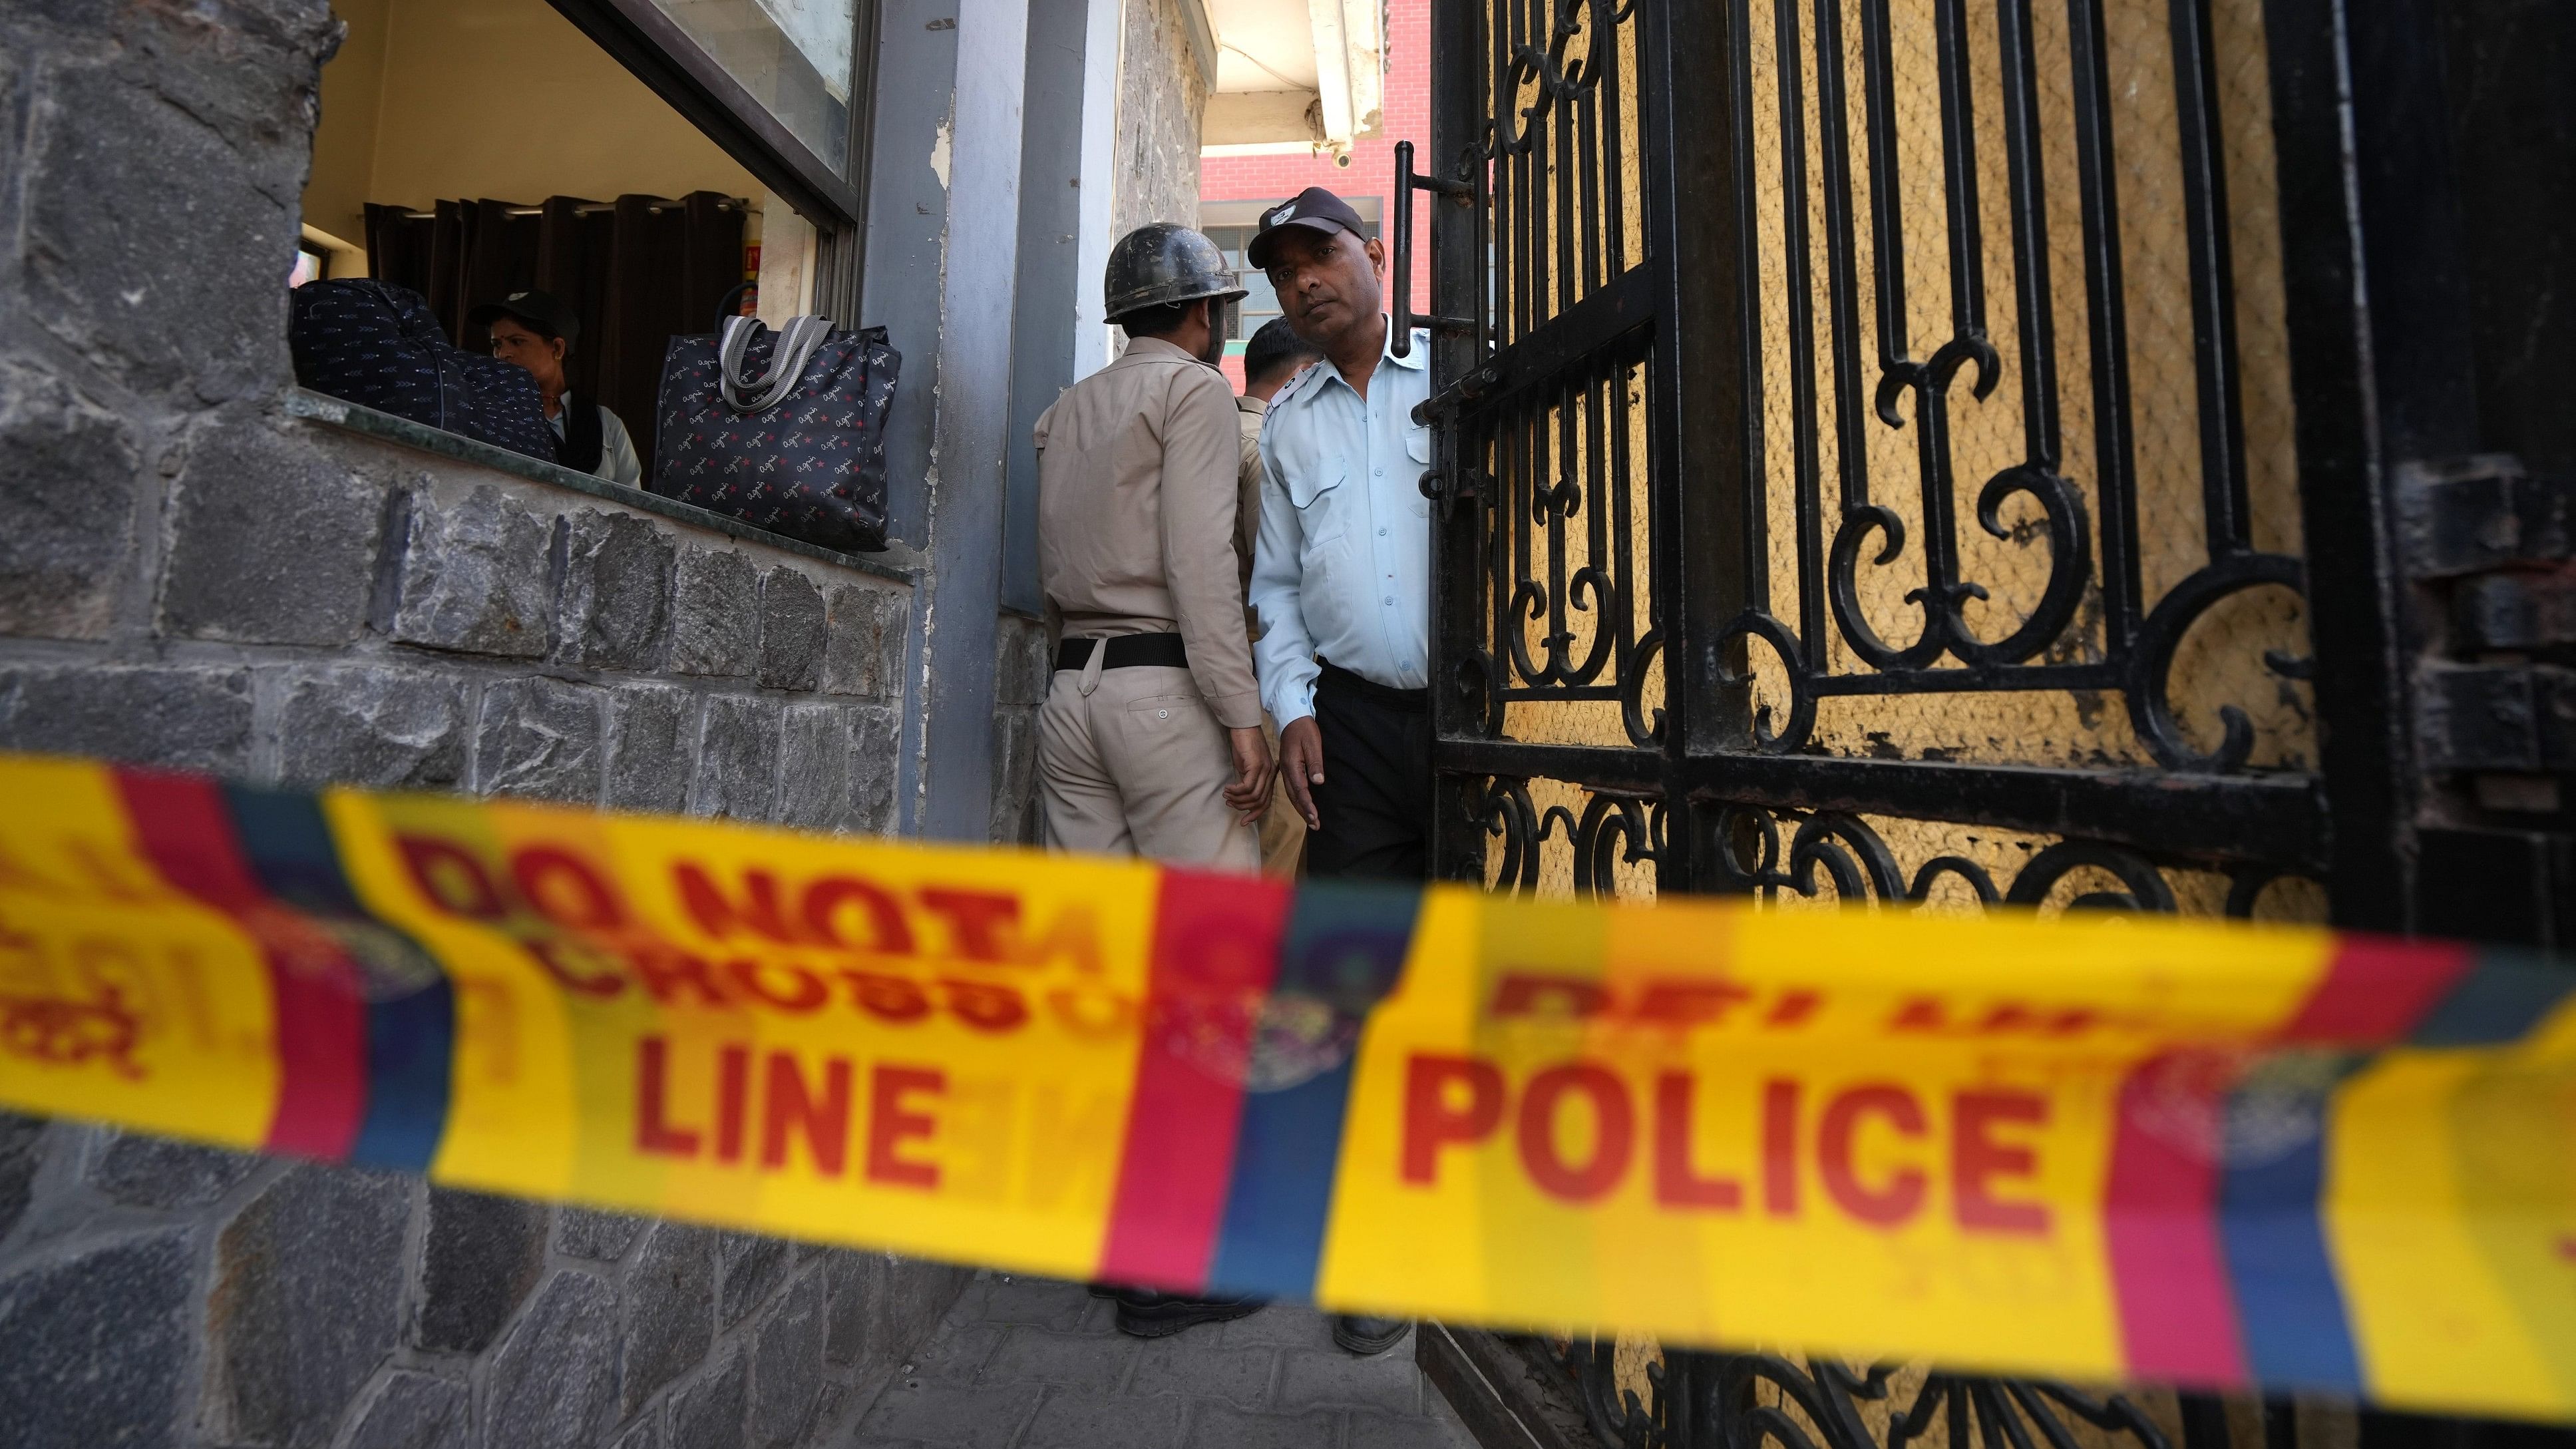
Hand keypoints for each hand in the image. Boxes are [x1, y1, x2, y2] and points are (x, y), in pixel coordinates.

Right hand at [1223, 726, 1273, 823]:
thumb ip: (1248, 781)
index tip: (1243, 821)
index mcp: (1270, 776)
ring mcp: (1265, 770)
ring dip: (1238, 799)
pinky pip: (1247, 786)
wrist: (1243, 727)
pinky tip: (1228, 788)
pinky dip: (1236, 791)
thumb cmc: (1243, 745)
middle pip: (1260, 801)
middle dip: (1243, 807)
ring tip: (1226, 795)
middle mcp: (1270, 774)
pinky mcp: (1256, 765)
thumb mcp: (1247, 767)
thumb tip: (1242, 797)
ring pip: (1253, 796)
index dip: (1255, 814)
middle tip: (1229, 803)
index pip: (1266, 802)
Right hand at [1278, 716, 1323, 830]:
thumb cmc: (1304, 728)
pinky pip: (1291, 787)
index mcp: (1292, 765)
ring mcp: (1286, 769)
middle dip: (1304, 812)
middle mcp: (1287, 770)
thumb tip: (1318, 782)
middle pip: (1294, 796)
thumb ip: (1315, 763)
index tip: (1315, 817)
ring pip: (1291, 793)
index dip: (1307, 805)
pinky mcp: (1288, 767)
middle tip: (1315, 825)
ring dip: (1300, 807)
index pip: (1300, 790)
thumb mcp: (1312, 743)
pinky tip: (1303, 803)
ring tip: (1310, 820)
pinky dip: (1297, 798)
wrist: (1291, 717)